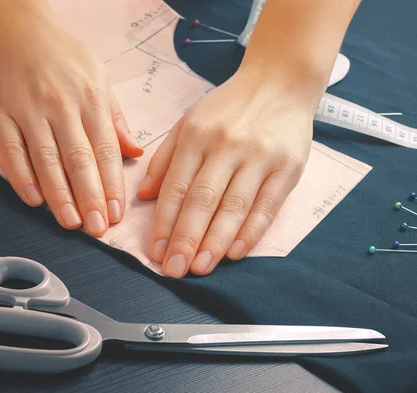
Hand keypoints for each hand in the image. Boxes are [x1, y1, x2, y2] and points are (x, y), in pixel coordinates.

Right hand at [0, 1, 142, 235]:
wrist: (12, 25)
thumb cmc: (60, 53)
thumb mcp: (98, 77)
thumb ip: (115, 118)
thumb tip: (135, 152)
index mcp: (90, 98)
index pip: (105, 151)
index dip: (112, 186)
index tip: (116, 214)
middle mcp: (61, 106)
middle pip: (78, 160)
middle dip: (90, 198)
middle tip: (97, 228)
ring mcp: (27, 110)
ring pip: (46, 160)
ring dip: (60, 196)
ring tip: (71, 222)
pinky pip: (11, 151)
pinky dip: (22, 178)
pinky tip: (34, 200)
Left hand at [137, 70, 314, 276]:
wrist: (280, 81)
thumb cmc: (228, 107)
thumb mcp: (188, 122)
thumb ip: (165, 158)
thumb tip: (144, 196)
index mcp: (196, 136)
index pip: (176, 187)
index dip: (164, 223)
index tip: (155, 251)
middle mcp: (226, 146)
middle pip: (202, 200)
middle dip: (185, 239)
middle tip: (173, 270)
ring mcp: (259, 157)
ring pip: (234, 207)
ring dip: (215, 242)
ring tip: (199, 268)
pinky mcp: (288, 167)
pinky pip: (267, 205)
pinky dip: (251, 231)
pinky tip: (235, 253)